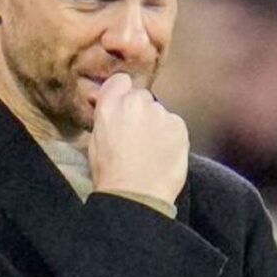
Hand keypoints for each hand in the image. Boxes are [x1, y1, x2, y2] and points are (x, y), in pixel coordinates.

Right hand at [88, 73, 188, 204]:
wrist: (136, 195)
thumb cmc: (111, 174)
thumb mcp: (96, 140)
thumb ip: (106, 116)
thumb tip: (109, 104)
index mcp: (110, 105)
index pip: (120, 81)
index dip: (123, 94)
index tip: (125, 108)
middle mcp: (135, 103)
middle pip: (142, 97)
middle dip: (141, 112)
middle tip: (138, 136)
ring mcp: (160, 113)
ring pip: (160, 113)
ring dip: (158, 125)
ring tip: (152, 151)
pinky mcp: (179, 126)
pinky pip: (175, 126)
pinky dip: (172, 137)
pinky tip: (164, 154)